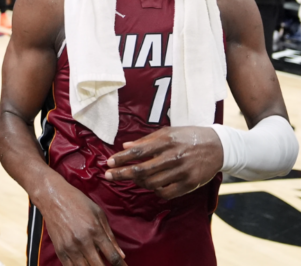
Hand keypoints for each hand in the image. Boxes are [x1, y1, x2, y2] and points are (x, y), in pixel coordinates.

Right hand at [35, 177, 126, 265]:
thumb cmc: (77, 201)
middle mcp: (83, 241)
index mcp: (95, 231)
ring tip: (96, 264)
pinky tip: (84, 265)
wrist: (52, 196)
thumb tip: (121, 254)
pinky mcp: (59, 250)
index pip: (113, 257)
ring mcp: (70, 247)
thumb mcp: (98, 213)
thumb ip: (110, 235)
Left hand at [105, 126, 222, 199]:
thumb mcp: (168, 132)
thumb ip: (146, 140)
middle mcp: (173, 157)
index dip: (122, 158)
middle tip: (109, 175)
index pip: (138, 151)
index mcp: (166, 141)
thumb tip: (125, 147)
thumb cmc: (188, 137)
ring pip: (152, 183)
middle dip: (122, 174)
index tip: (109, 163)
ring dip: (138, 182)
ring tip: (131, 178)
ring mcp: (181, 172)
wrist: (218, 146)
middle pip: (142, 170)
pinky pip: (166, 193)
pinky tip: (151, 185)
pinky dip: (155, 191)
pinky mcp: (189, 184)